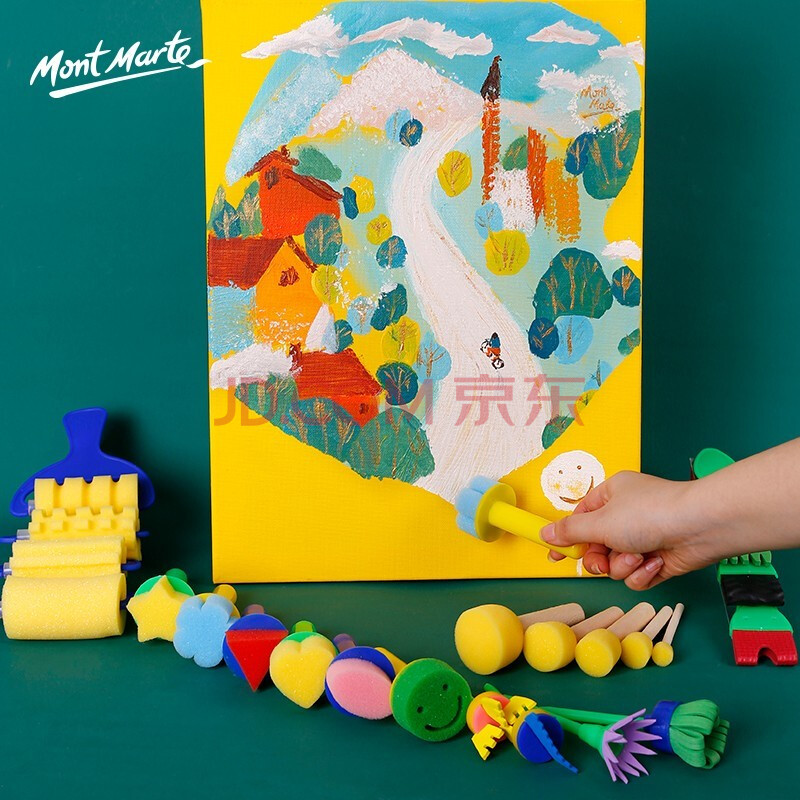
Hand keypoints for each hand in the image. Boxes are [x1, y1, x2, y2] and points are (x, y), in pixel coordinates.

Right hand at [541, 471, 719, 589]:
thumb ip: (570, 531)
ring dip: (624, 565)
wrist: (700, 527)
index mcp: (610, 495)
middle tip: (602, 563)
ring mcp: (643, 538)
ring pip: (616, 564)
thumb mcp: (600, 522)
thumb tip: (545, 534)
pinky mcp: (658, 559)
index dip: (567, 537)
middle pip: (596, 546)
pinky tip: (655, 563)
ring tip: (638, 556)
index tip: (556, 556)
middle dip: (600, 558)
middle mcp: (626, 515)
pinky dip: (643, 573)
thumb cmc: (649, 513)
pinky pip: (637, 574)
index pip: (580, 518)